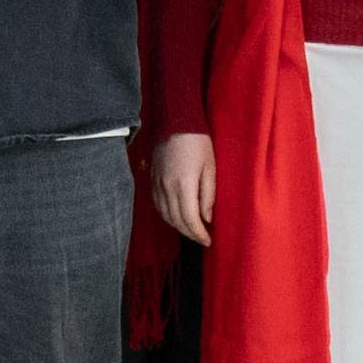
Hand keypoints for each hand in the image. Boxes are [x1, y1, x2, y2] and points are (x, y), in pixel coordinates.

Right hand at [152, 133, 215, 247]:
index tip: (208, 241)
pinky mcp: (152, 180)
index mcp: (183, 186)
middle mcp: (167, 188)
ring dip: (178, 227)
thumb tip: (207, 217)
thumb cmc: (198, 142)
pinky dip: (167, 216)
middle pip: (176, 221)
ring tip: (191, 230)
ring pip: (165, 215)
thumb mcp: (210, 168)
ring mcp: (157, 185)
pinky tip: (176, 217)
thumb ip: (208, 195)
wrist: (175, 122)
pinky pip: (158, 205)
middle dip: (190, 234)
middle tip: (202, 239)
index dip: (199, 234)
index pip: (190, 219)